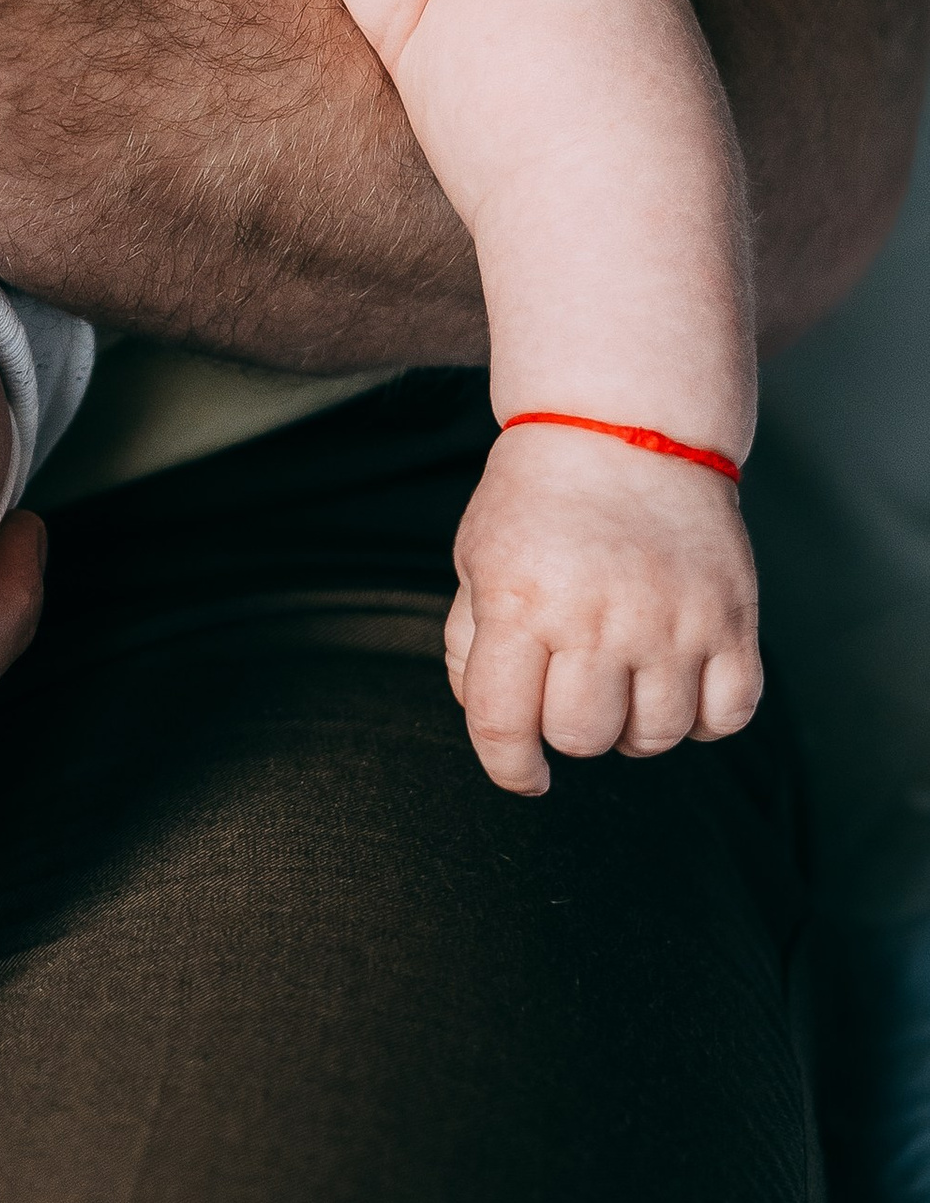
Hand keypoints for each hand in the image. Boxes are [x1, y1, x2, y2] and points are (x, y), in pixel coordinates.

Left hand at [443, 423, 761, 796]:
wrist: (625, 427)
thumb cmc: (538, 501)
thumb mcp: (477, 559)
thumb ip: (470, 644)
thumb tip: (493, 722)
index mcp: (521, 599)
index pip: (504, 723)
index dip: (508, 767)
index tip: (522, 775)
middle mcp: (598, 615)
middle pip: (581, 737)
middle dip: (567, 729)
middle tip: (572, 687)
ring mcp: (672, 620)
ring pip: (653, 737)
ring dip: (632, 727)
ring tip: (623, 679)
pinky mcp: (731, 619)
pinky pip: (726, 717)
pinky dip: (701, 719)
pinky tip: (676, 683)